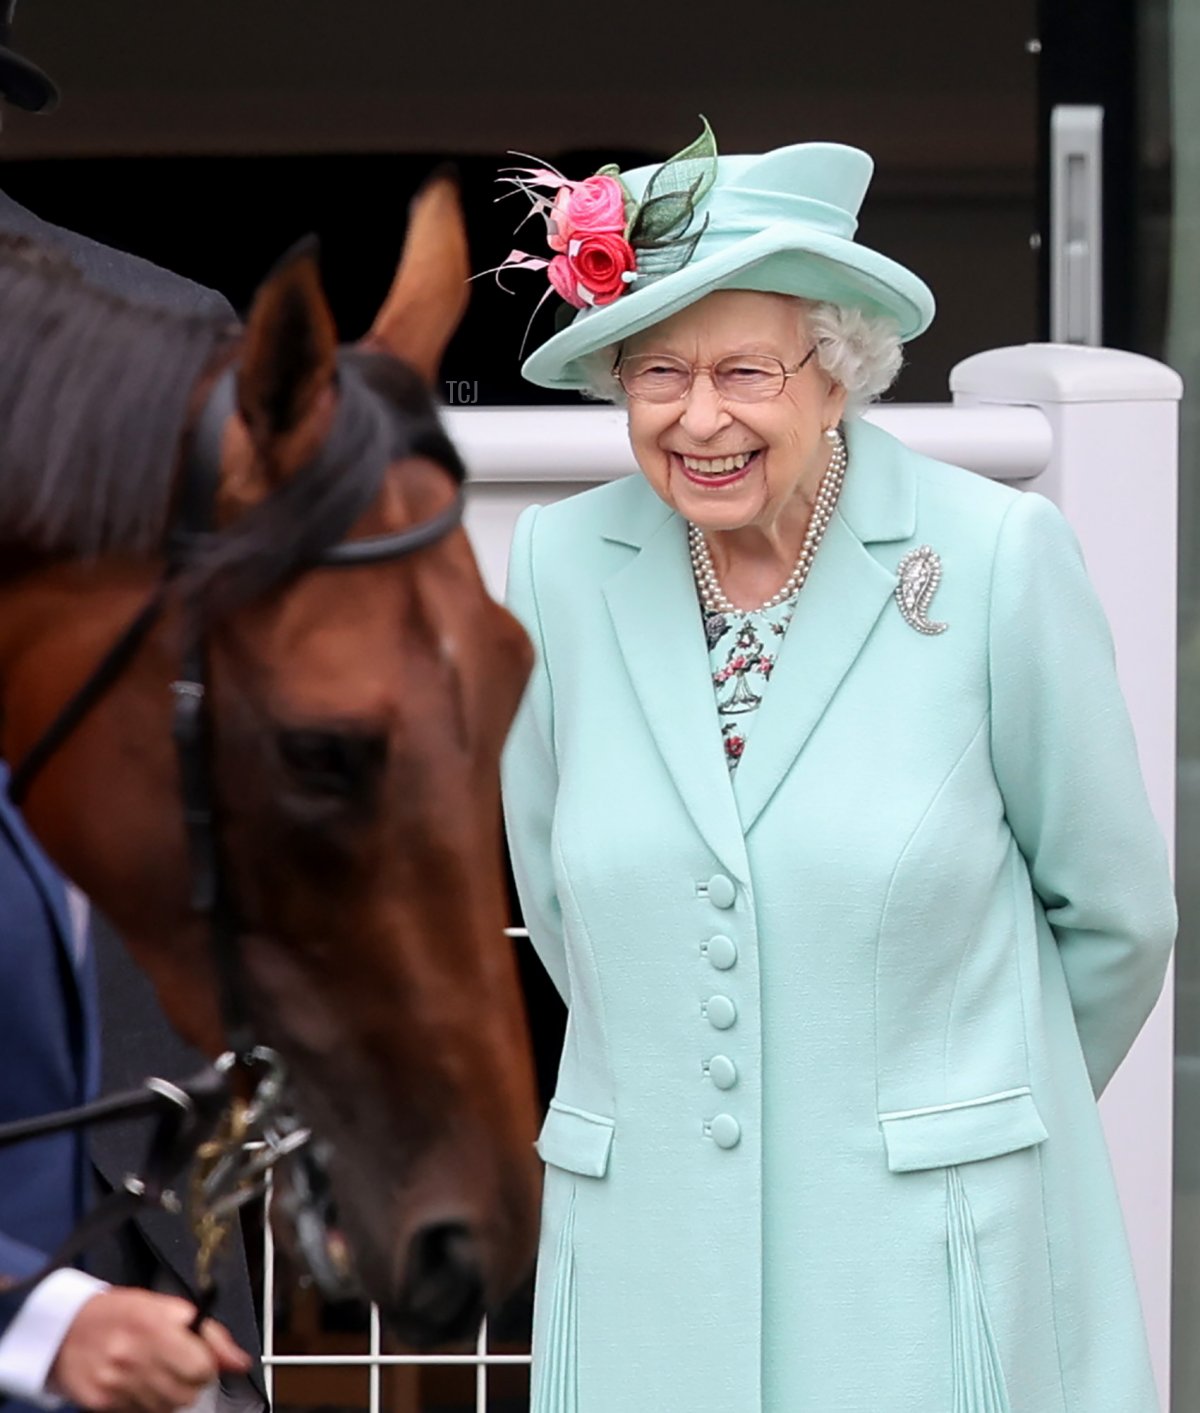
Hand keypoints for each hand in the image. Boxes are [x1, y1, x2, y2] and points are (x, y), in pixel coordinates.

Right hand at [48, 1287, 251, 1412]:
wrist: (64, 1328)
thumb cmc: (121, 1313)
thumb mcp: (166, 1307)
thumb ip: (209, 1334)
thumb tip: (241, 1362)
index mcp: (154, 1324)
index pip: (201, 1367)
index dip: (207, 1365)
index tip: (200, 1358)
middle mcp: (133, 1355)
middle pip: (186, 1394)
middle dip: (190, 1383)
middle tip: (179, 1367)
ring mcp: (115, 1383)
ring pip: (166, 1409)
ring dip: (169, 1395)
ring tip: (155, 1373)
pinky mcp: (100, 1404)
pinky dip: (146, 1404)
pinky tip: (137, 1384)